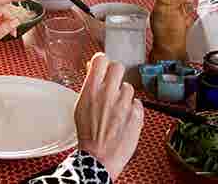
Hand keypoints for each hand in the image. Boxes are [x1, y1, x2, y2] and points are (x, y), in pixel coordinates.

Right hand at [75, 53, 143, 180]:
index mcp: (91, 90)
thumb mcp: (80, 107)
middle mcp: (108, 93)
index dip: (102, 61)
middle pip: (118, 67)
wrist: (99, 157)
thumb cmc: (87, 134)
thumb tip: (93, 69)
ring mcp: (124, 104)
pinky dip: (132, 109)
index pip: (100, 60)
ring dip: (124, 95)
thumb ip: (89, 86)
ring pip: (128, 87)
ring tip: (117, 109)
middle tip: (112, 83)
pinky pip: (137, 103)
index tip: (102, 66)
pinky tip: (124, 118)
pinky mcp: (136, 114)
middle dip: (115, 73)